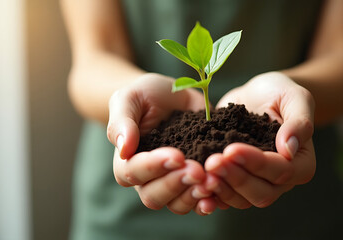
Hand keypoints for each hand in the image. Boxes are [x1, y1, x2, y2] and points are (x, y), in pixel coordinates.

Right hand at [107, 73, 215, 214]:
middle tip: (197, 170)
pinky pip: (199, 201)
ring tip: (212, 181)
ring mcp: (173, 182)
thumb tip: (123, 148)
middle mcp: (149, 177)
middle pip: (154, 196)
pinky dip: (209, 201)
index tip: (176, 155)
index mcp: (128, 159)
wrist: (176, 95)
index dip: (153, 167)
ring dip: (193, 195)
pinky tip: (220, 193)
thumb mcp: (130, 98)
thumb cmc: (147, 95)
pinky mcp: (195, 182)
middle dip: (176, 184)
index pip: (132, 172)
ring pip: (177, 204)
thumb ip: (122, 121)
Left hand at [204, 71, 315, 208]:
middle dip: (235, 179)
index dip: (256, 163)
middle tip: (212, 161)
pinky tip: (195, 183)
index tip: (232, 149)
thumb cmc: (280, 93)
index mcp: (301, 164)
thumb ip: (299, 122)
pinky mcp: (236, 180)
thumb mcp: (296, 97)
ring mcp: (257, 183)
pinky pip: (225, 196)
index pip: (281, 171)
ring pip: (241, 200)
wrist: (257, 94)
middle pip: (261, 193)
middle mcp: (281, 181)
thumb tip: (289, 149)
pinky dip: (211, 194)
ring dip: (221, 188)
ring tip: (202, 171)